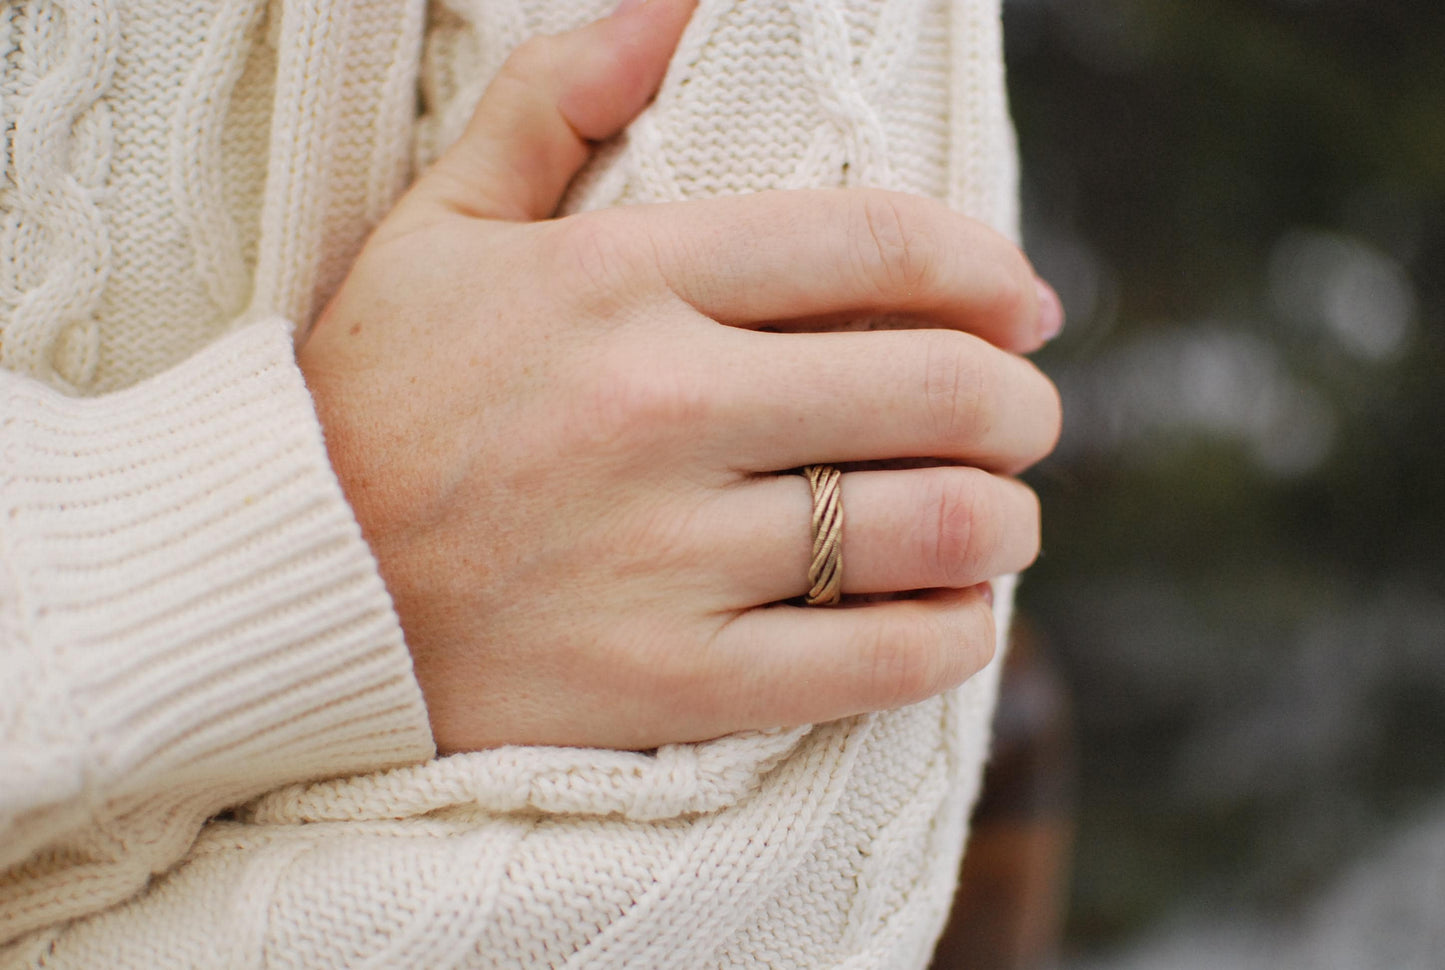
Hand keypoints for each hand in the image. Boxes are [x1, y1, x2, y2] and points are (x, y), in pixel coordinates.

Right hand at [299, 0, 1062, 752]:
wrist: (276, 585)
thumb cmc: (369, 397)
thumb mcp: (441, 223)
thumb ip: (559, 96)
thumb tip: (680, 0)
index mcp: (618, 279)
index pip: (874, 246)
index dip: (988, 269)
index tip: (1023, 304)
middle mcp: (658, 405)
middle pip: (937, 388)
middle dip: (1022, 403)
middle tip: (1024, 418)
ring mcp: (667, 554)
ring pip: (934, 526)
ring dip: (1008, 519)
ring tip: (1001, 516)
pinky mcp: (669, 682)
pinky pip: (878, 660)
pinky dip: (954, 635)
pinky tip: (953, 614)